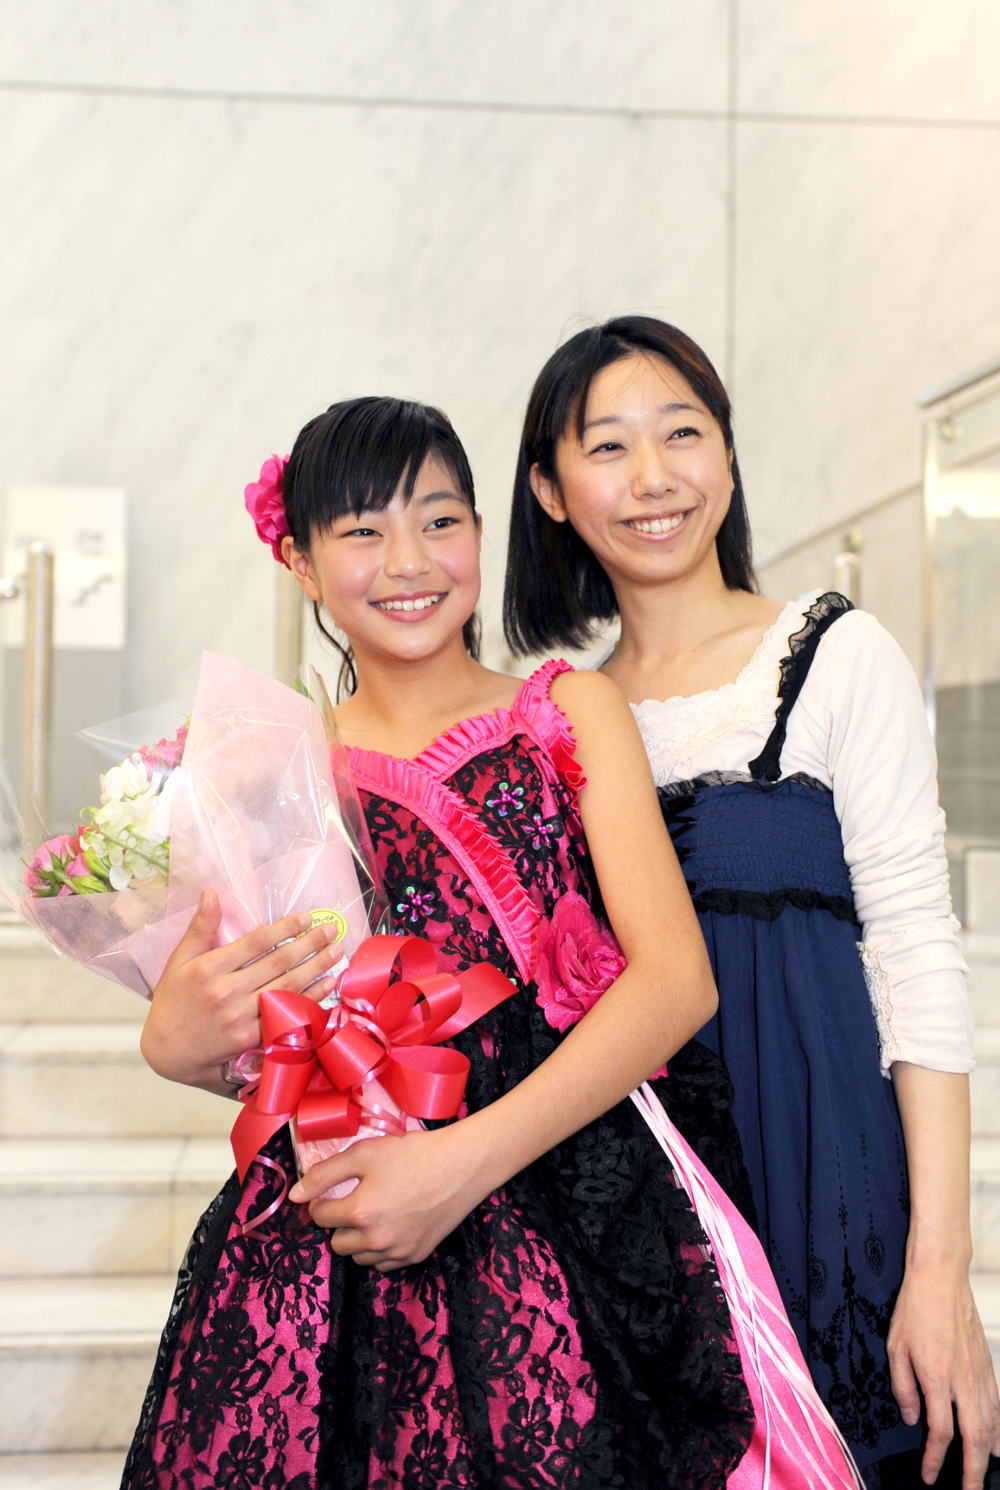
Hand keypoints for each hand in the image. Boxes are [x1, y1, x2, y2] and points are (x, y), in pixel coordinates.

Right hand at [139, 891, 345, 1088]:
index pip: (256, 942)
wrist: (167, 1050)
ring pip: (287, 988)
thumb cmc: (174, 1000)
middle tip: (331, 929)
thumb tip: (212, 893)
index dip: (284, 928)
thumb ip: (200, 927)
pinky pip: (287, 1014)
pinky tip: (327, 985)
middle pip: (278, 963)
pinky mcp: (250, 1039)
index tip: (306, 917)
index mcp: (209, 968)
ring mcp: (240, 1018)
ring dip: (317, 968)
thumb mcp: (179, 960)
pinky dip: (310, 999)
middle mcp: (226, 992)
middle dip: (310, 944)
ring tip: (337, 952)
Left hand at [288, 1124, 491, 1271]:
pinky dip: (380, 1249)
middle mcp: (376, 1240)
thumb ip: (325, 1174)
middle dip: (338, 1224)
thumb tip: (295, 1195)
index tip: (332, 1191)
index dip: (320, 1201)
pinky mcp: (416, 1256)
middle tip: (355, 1200)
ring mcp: (397, 1252)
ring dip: (357, 1240)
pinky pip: (383, 1263)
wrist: (462, 1165)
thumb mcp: (365, 1153)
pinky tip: (391, 1224)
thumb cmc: (413, 1153)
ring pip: (359, 1257)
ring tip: (374, 1213)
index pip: (320, 1217)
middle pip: (337, 1243)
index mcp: (360, 1212)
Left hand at [887, 1259, 999, 1486]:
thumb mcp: (895, 1347)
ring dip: (988, 1454)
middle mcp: (962, 1381)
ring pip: (991, 1425)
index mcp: (935, 1378)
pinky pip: (997, 1405)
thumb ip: (902, 1387)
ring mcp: (979, 1374)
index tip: (929, 1474)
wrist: (941, 1278)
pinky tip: (999, 1443)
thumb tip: (911, 1418)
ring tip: (983, 1475)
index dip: (935, 1458)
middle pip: (974, 1438)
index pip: (940, 1432)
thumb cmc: (914, 1309)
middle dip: (973, 1470)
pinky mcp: (987, 1365)